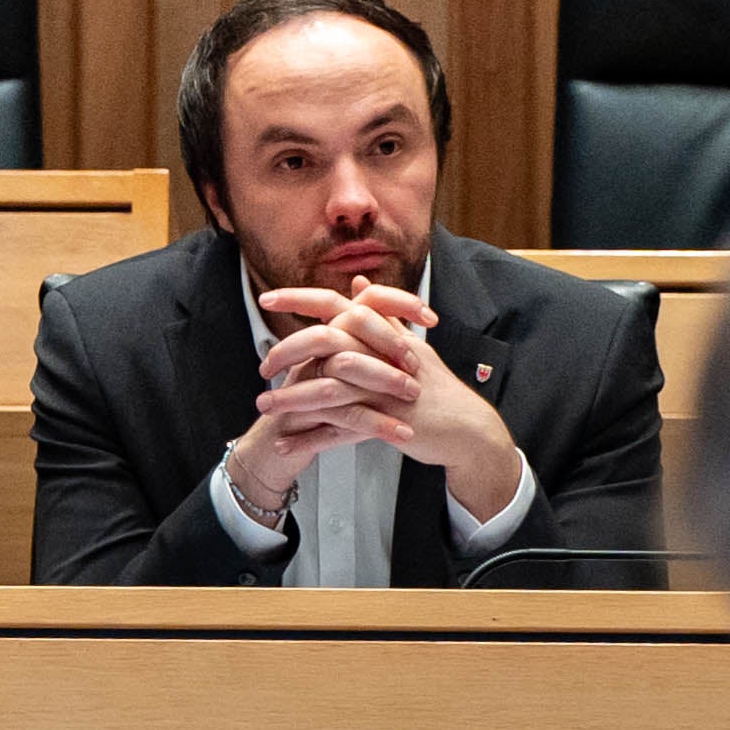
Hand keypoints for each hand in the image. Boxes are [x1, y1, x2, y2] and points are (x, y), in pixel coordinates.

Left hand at [250, 281, 524, 520]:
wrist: (468, 428)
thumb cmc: (434, 386)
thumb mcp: (409, 346)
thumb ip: (380, 317)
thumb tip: (358, 284)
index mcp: (382, 335)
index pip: (337, 305)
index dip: (300, 298)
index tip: (265, 298)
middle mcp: (381, 355)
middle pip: (325, 340)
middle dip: (286, 352)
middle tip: (262, 368)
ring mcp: (384, 388)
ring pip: (327, 387)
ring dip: (290, 399)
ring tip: (263, 407)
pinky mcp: (386, 420)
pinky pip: (338, 429)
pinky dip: (309, 439)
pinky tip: (283, 445)